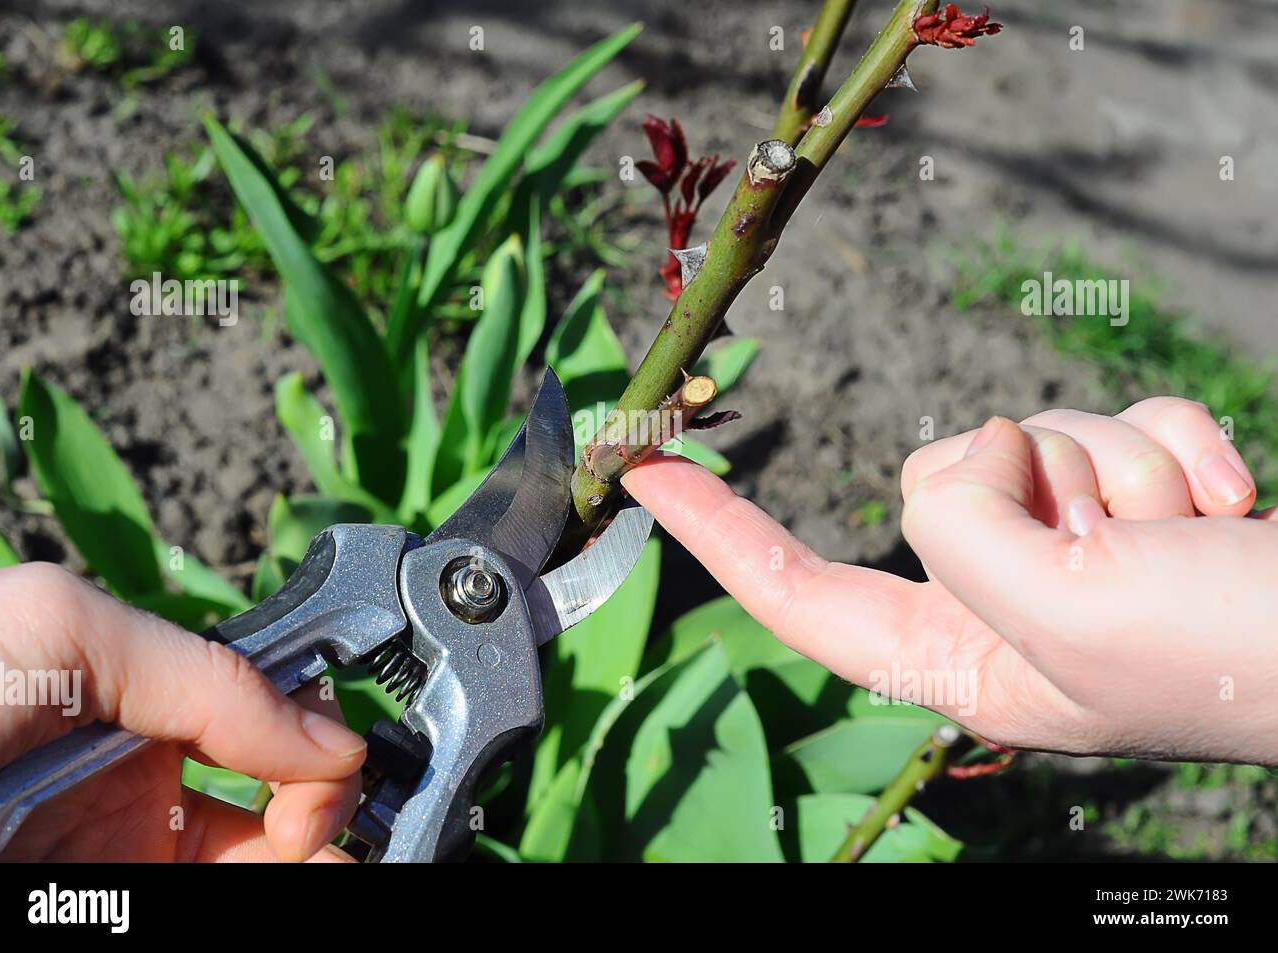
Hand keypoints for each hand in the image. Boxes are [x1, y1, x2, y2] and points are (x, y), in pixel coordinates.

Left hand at [0, 563, 365, 860]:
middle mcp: (136, 778)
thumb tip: (330, 736)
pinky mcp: (99, 898)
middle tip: (324, 833)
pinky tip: (277, 866)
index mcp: (136, 698)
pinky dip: (252, 875)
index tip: (325, 772)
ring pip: (244, 856)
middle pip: (269, 800)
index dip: (308, 739)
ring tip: (313, 858)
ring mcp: (115, 851)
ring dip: (298, 854)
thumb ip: (208, 670)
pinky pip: (193, 892)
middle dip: (316, 810)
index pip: (263, 714)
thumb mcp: (63, 632)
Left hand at [624, 397, 1277, 764]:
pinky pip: (1118, 415)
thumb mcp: (1060, 615)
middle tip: (1122, 548)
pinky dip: (1180, 446)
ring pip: (1038, 432)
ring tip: (1188, 540)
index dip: (713, 531)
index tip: (639, 471)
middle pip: (943, 474)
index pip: (799, 592)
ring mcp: (1073, 549)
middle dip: (1040, 481)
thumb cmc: (1227, 658)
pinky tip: (1232, 507)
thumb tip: (970, 459)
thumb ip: (960, 530)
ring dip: (1125, 468)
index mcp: (961, 663)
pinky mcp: (1138, 499)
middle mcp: (1003, 604)